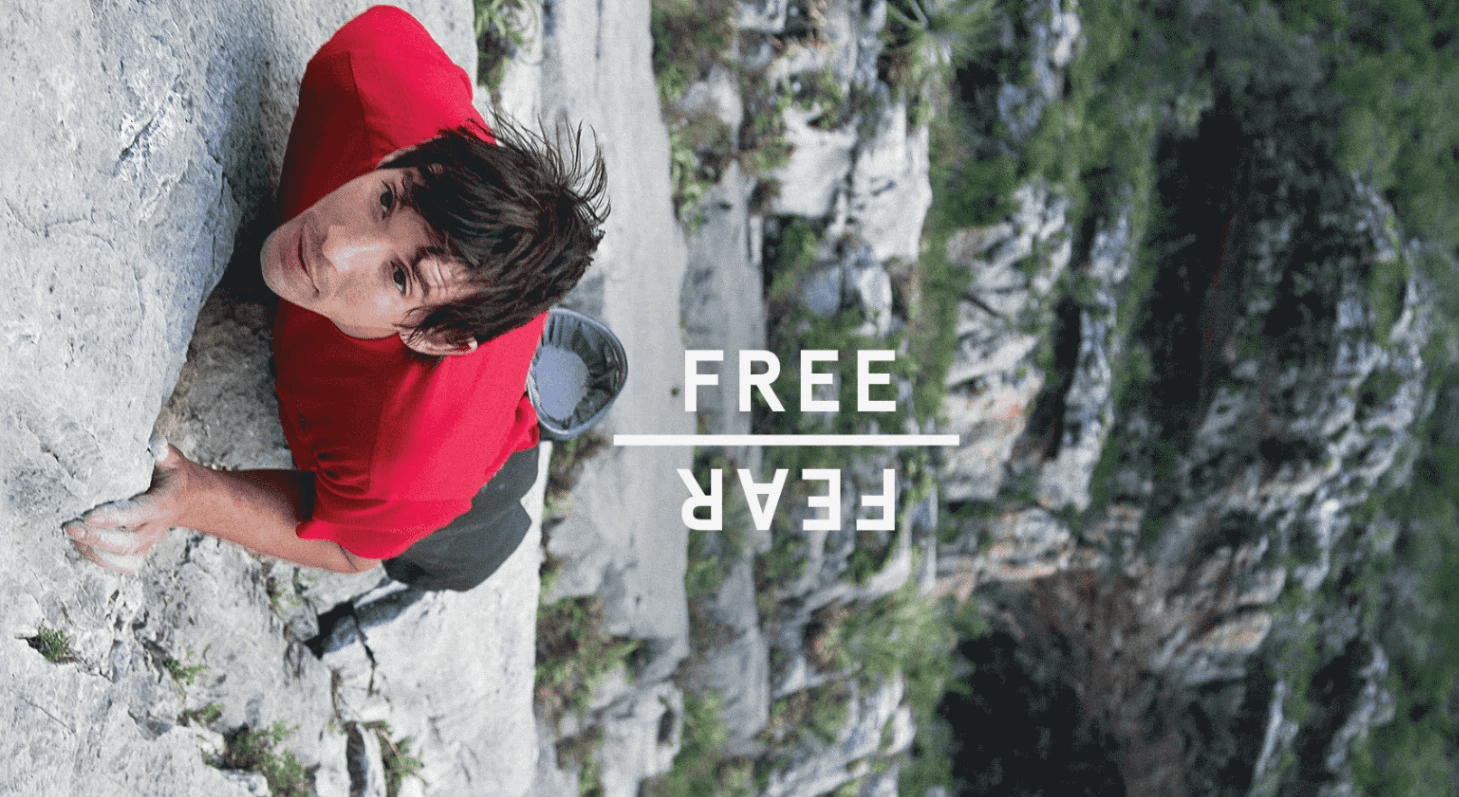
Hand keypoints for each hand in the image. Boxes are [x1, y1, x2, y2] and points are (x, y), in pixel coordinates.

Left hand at [64, 434, 191, 574]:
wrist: (188, 498)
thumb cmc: (174, 476)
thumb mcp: (172, 459)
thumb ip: (162, 451)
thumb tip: (152, 443)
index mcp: (163, 504)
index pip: (139, 515)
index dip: (114, 518)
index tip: (89, 515)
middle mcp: (156, 528)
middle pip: (127, 544)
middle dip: (96, 538)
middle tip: (70, 527)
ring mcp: (149, 542)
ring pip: (122, 558)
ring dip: (94, 551)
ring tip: (73, 536)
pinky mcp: (141, 550)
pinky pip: (123, 565)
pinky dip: (101, 560)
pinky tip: (84, 545)